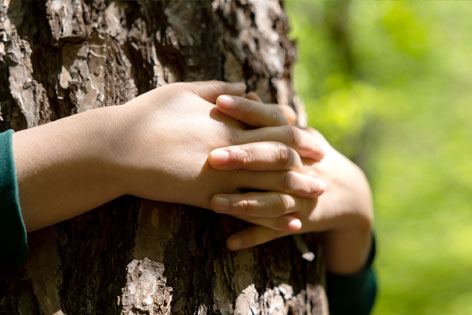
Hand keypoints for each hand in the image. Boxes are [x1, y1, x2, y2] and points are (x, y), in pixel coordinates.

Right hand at [112, 81, 324, 208]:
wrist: (119, 147)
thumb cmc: (147, 116)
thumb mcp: (182, 91)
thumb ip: (218, 89)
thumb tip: (245, 87)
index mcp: (228, 120)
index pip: (273, 125)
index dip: (296, 131)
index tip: (311, 137)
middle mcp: (232, 147)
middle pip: (280, 156)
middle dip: (305, 162)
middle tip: (324, 168)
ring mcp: (223, 174)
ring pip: (271, 184)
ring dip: (297, 190)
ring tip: (317, 196)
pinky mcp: (209, 197)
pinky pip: (250, 209)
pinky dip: (273, 216)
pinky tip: (289, 223)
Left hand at [209, 95, 372, 273]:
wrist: (347, 192)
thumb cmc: (311, 156)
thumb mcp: (298, 133)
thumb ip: (271, 118)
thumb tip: (246, 93)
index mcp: (300, 140)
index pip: (275, 120)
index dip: (249, 111)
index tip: (220, 101)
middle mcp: (304, 167)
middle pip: (276, 159)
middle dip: (246, 157)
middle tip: (213, 158)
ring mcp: (303, 196)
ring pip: (274, 200)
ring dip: (245, 203)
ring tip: (214, 203)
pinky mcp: (300, 220)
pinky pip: (276, 231)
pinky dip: (254, 237)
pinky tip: (230, 242)